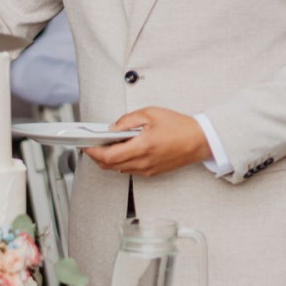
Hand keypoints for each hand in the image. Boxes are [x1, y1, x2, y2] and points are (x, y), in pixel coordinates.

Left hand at [83, 107, 211, 177]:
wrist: (200, 140)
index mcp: (142, 147)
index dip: (93, 152)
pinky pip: (130, 170)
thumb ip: (127, 120)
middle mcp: (143, 162)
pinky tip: (121, 151)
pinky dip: (121, 162)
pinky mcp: (152, 172)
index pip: (108, 156)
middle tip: (90, 145)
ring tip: (104, 146)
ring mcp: (148, 169)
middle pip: (110, 166)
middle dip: (97, 157)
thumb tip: (112, 128)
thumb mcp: (150, 113)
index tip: (85, 144)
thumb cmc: (179, 126)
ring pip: (119, 169)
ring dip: (108, 160)